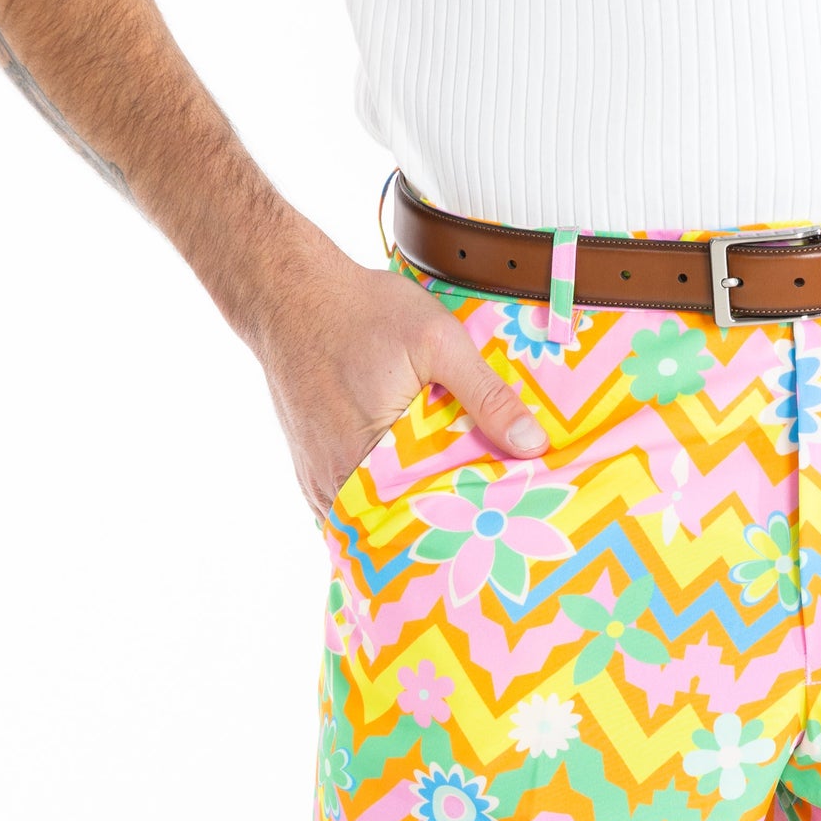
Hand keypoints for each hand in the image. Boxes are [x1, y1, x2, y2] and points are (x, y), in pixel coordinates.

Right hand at [247, 232, 548, 514]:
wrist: (288, 291)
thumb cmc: (359, 312)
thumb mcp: (438, 342)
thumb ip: (486, 395)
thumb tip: (533, 445)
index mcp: (368, 461)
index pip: (431, 519)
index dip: (470, 525)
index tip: (503, 525)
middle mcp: (337, 485)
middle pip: (402, 528)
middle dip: (444, 527)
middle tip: (489, 524)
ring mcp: (319, 484)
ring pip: (376, 522)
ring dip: (412, 517)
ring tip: (458, 513)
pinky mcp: (312, 474)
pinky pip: (354, 507)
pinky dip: (384, 504)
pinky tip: (415, 493)